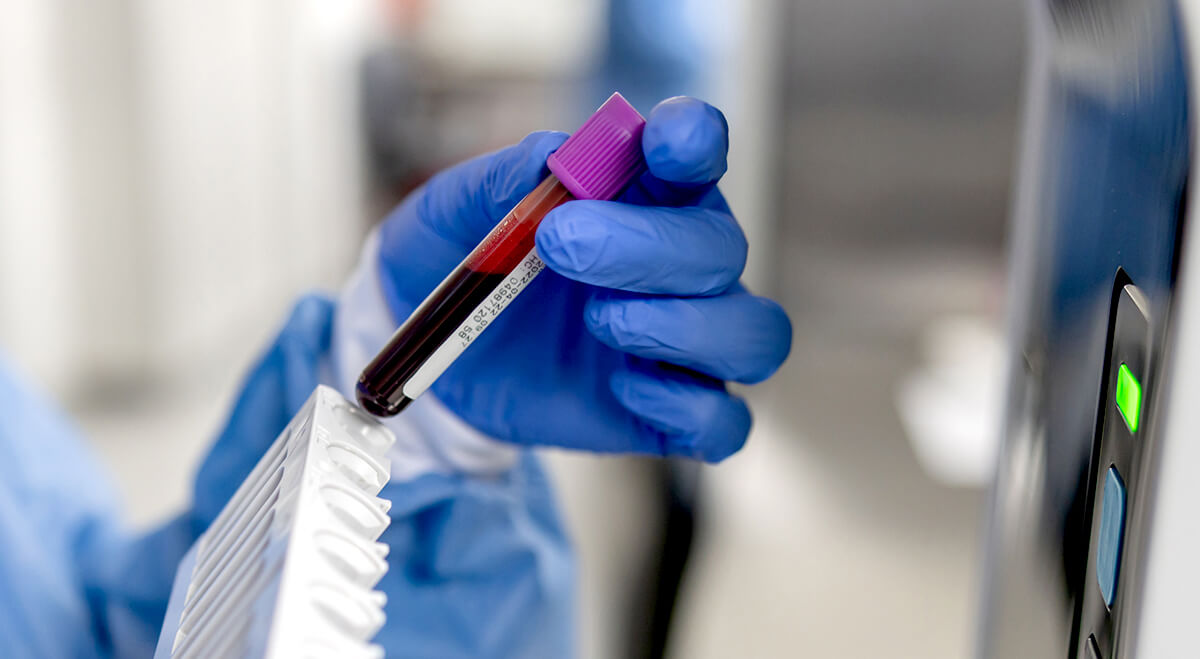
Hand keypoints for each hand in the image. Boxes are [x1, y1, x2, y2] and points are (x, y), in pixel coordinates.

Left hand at [377, 97, 790, 461]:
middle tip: (561, 246)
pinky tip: (622, 388)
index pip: (698, 150)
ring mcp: (681, 341)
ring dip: (685, 327)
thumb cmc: (460, 260)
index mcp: (643, 192)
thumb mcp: (455, 211)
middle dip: (649, 247)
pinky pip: (725, 421)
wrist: (435, 350)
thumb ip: (502, 180)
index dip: (695, 141)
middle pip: (723, 249)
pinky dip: (689, 409)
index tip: (664, 144)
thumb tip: (552, 157)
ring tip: (602, 322)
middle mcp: (680, 263)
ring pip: (755, 335)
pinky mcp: (668, 411)